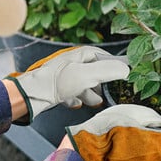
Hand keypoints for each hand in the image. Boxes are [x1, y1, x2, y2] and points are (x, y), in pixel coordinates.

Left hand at [5, 46, 129, 122]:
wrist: (33, 95)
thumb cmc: (59, 82)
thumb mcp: (87, 75)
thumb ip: (108, 71)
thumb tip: (126, 69)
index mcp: (81, 55)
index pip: (103, 56)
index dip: (114, 65)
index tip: (125, 74)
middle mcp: (73, 64)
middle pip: (93, 72)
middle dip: (102, 83)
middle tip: (110, 93)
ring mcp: (65, 76)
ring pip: (83, 84)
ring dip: (90, 93)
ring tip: (96, 102)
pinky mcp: (57, 88)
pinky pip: (71, 92)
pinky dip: (76, 98)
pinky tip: (77, 104)